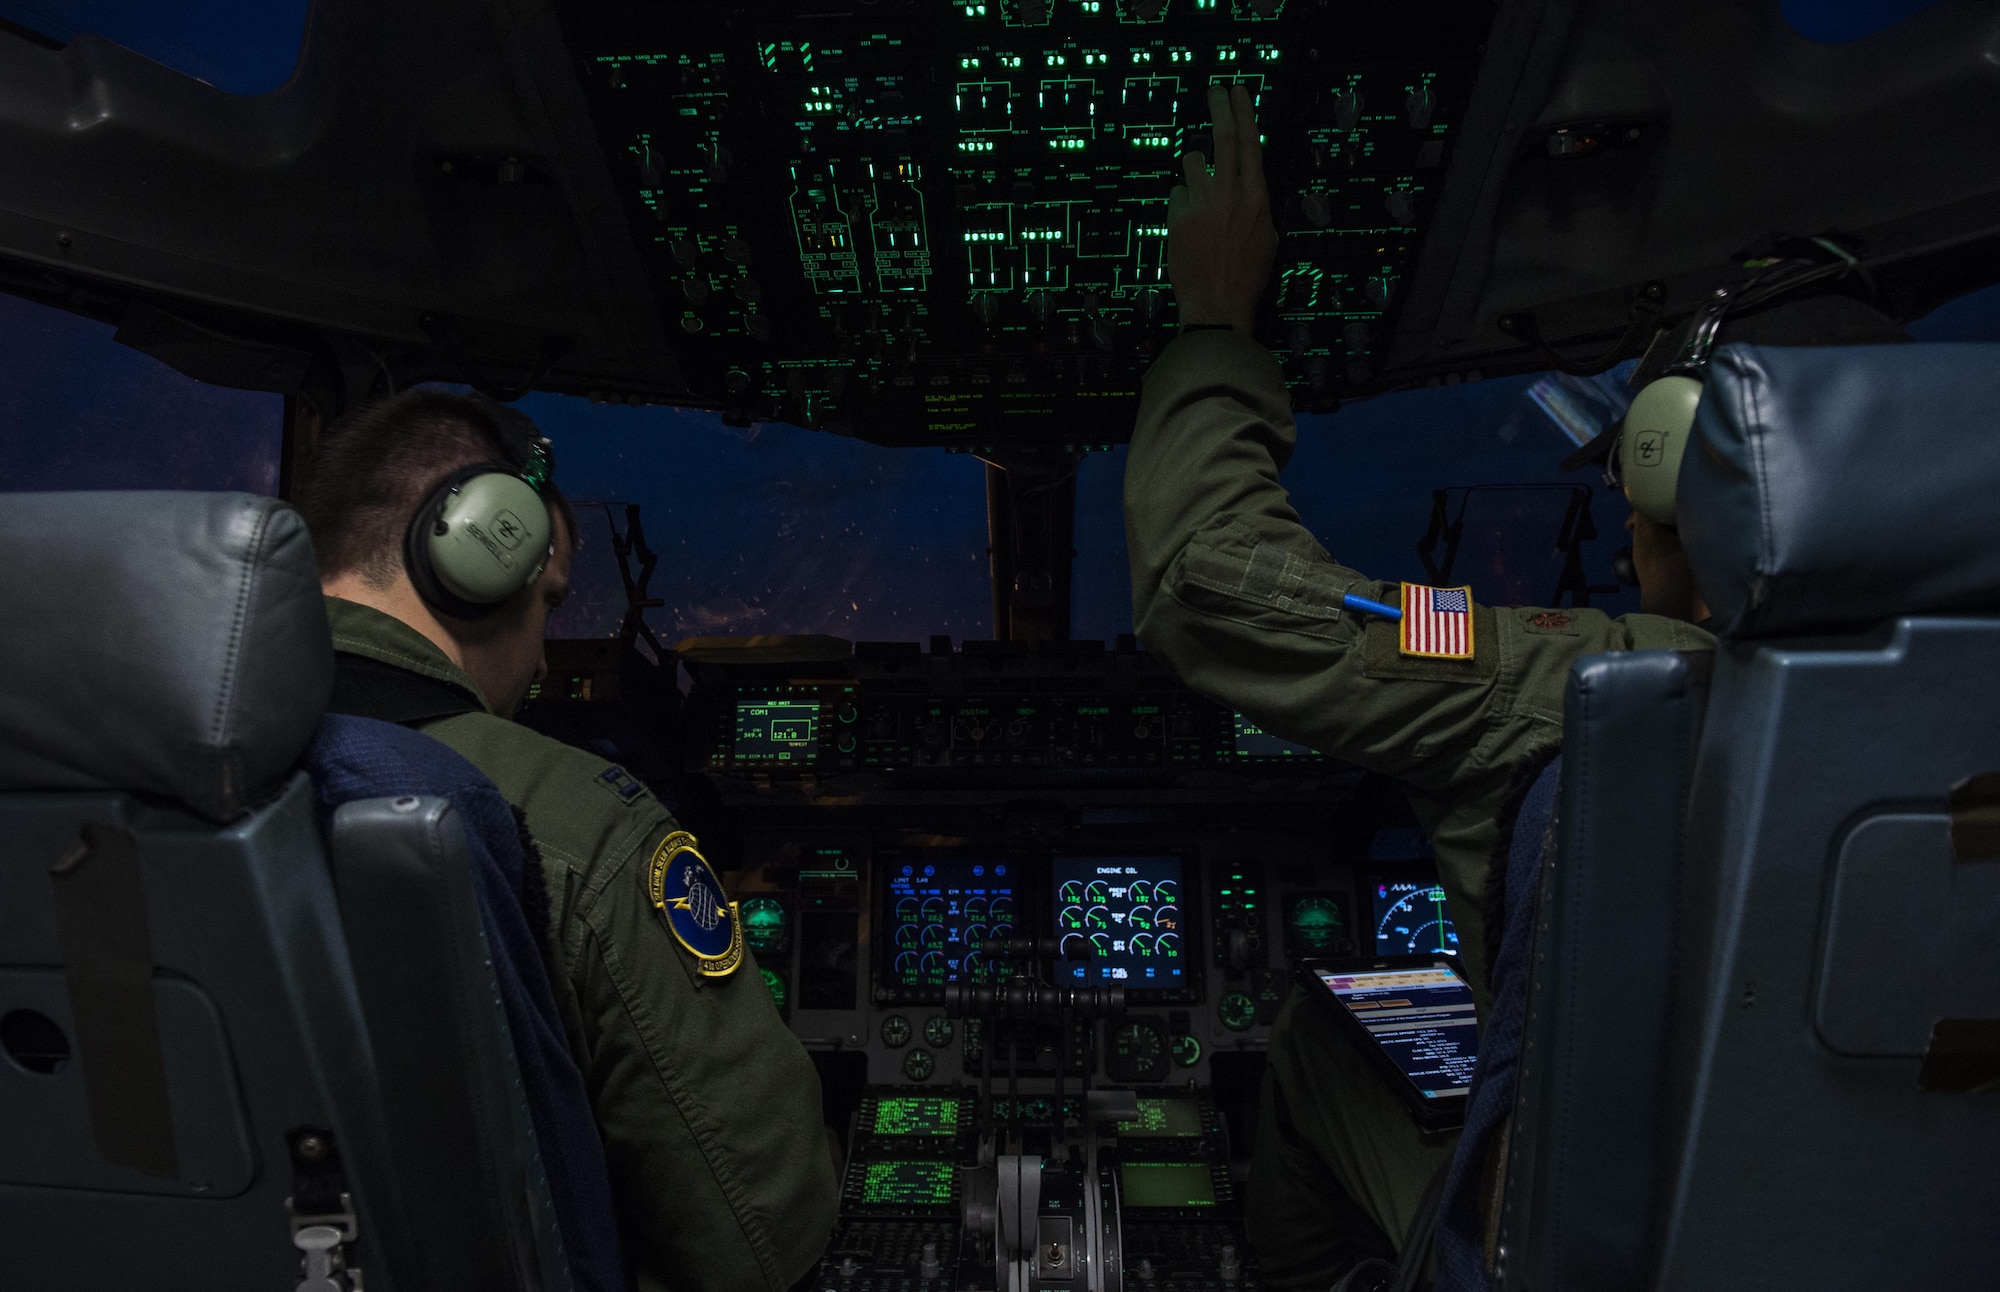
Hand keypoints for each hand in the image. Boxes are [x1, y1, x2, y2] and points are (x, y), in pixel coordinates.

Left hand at [1169, 84, 1277, 333]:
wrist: (1217, 306)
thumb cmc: (1247, 277)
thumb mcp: (1267, 238)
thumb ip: (1257, 207)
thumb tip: (1249, 188)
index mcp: (1257, 197)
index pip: (1251, 143)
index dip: (1244, 112)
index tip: (1239, 91)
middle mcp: (1230, 193)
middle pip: (1222, 137)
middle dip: (1219, 108)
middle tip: (1215, 90)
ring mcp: (1201, 203)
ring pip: (1191, 163)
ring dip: (1194, 171)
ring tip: (1199, 197)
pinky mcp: (1177, 216)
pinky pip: (1176, 193)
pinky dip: (1181, 203)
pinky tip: (1188, 226)